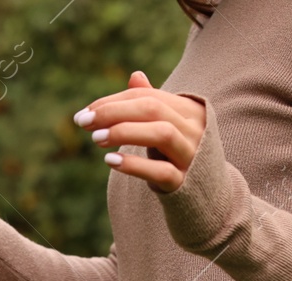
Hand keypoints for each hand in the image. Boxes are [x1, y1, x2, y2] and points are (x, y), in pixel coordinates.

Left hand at [75, 72, 207, 192]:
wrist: (207, 194)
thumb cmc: (179, 154)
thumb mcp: (167, 126)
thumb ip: (152, 103)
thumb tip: (135, 75)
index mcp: (189, 110)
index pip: (147, 96)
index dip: (114, 101)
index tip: (86, 112)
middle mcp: (194, 128)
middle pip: (152, 109)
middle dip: (114, 112)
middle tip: (84, 122)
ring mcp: (192, 155)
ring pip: (161, 134)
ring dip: (125, 132)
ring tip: (96, 138)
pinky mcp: (185, 182)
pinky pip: (161, 170)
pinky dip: (134, 164)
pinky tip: (110, 160)